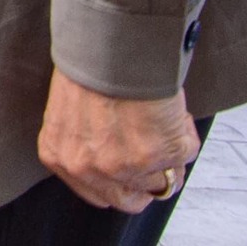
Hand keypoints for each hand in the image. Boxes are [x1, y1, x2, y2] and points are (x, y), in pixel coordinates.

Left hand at [37, 69, 199, 212]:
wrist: (111, 45)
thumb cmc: (88, 66)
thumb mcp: (68, 110)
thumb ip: (84, 142)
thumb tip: (112, 152)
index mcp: (61, 157)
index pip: (97, 193)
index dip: (119, 181)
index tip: (130, 168)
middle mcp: (90, 169)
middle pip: (129, 200)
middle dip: (145, 181)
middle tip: (154, 154)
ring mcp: (126, 167)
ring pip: (162, 180)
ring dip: (167, 153)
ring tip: (160, 119)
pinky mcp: (162, 156)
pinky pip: (185, 155)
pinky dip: (185, 133)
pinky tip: (171, 111)